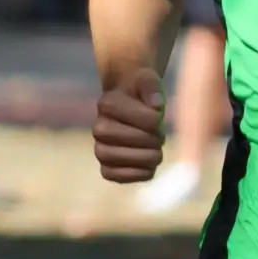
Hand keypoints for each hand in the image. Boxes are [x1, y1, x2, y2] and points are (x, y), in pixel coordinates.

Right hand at [93, 68, 164, 182]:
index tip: (154, 113)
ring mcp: (100, 151)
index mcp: (107, 104)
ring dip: (152, 156)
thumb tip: (157, 106)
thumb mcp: (147, 80)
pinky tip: (146, 163)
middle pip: (144, 141)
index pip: (150, 120)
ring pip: (136, 162)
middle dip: (157, 138)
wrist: (129, 108)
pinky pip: (126, 178)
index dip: (158, 119)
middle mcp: (98, 129)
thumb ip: (152, 87)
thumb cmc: (140, 93)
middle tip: (156, 133)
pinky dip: (142, 172)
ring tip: (153, 148)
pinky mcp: (106, 170)